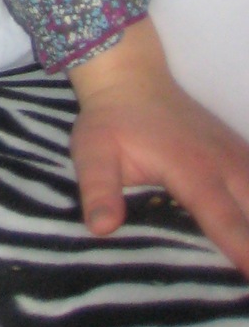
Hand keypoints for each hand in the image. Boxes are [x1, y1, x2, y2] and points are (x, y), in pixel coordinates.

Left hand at [69, 16, 248, 276]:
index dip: (243, 247)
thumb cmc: (111, 122)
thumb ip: (99, 190)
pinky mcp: (242, 154)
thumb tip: (101, 228)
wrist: (131, 79)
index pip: (222, 215)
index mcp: (190, 169)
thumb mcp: (92, 151)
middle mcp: (224, 164)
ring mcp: (238, 156)